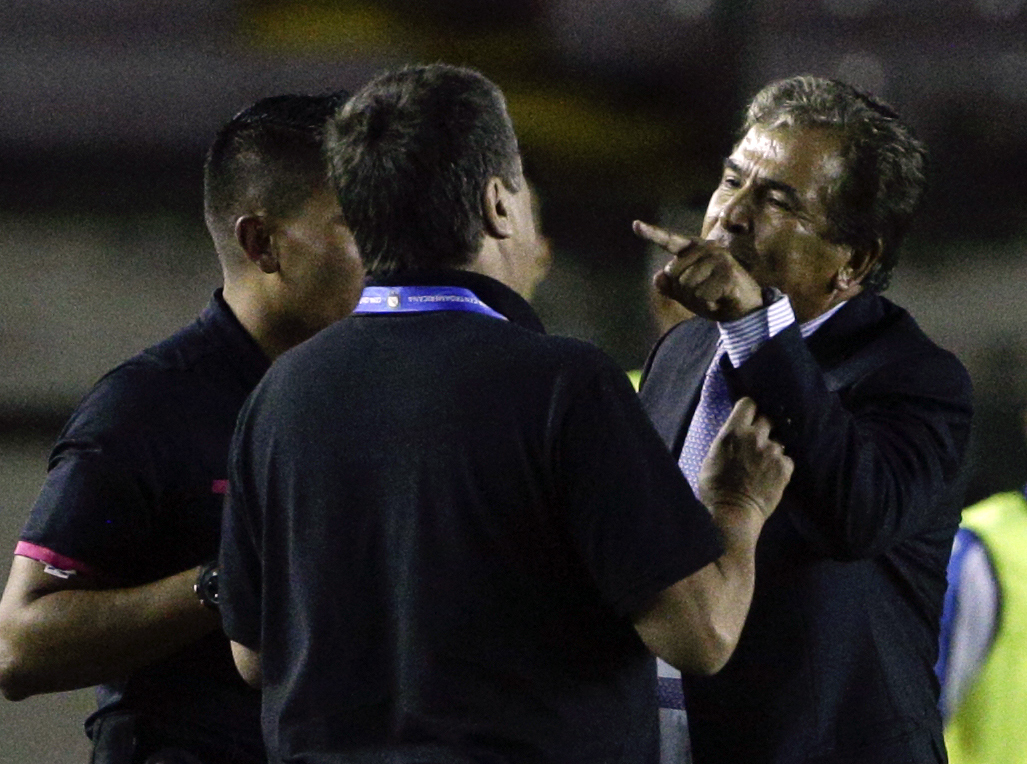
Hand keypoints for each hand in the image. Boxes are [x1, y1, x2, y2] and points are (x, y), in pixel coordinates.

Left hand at [633, 220, 762, 321]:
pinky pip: (702, 295)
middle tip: (704, 293)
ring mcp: (719, 258)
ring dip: (697, 300)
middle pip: (674, 274)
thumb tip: (658, 278)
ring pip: (687, 286)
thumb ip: (671, 286)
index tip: (635, 224)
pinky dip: (709, 304)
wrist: (745, 309)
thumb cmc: (714, 297)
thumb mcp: (688, 294)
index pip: (669, 241)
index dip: (652, 234)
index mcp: (694, 249)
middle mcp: (707, 248)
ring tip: (713, 295)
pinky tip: (720, 299)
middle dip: (684, 292)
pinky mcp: (728, 273)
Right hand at [698, 397, 792, 520]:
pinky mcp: (785, 467)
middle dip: (762, 429)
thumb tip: (733, 436)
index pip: (748, 404)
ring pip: (777, 441)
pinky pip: (787, 459)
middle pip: (766, 419)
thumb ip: (726, 442)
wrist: (733, 514)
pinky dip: (780, 465)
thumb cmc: (714, 489)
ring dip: (771, 450)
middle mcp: (755, 437)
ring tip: (763, 465)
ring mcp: (772, 452)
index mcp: (733, 432)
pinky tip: (771, 476)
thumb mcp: (710, 458)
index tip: (748, 417)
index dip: (749, 409)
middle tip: (755, 443)